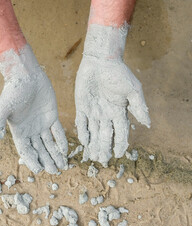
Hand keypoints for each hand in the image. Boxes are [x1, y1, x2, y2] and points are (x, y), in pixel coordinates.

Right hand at [0, 45, 67, 173]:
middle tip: (55, 172)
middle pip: (39, 150)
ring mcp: (41, 124)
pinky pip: (57, 131)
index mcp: (19, 131)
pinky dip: (61, 141)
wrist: (26, 75)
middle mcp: (30, 130)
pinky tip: (66, 151)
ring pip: (49, 143)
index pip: (26, 150)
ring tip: (63, 166)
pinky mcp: (51, 116)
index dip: (32, 161)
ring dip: (55, 155)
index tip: (40, 170)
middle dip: (47, 161)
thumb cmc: (13, 91)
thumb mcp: (2, 108)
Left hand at [75, 24, 150, 166]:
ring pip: (93, 132)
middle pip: (105, 135)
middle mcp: (106, 114)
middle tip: (102, 160)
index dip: (120, 144)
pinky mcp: (82, 106)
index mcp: (119, 112)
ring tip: (92, 157)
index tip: (118, 155)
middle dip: (104, 148)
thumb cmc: (118, 73)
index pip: (120, 132)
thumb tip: (148, 124)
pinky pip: (81, 122)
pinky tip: (83, 141)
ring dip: (93, 144)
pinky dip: (83, 132)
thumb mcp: (132, 89)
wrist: (100, 61)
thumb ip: (139, 106)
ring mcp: (93, 111)